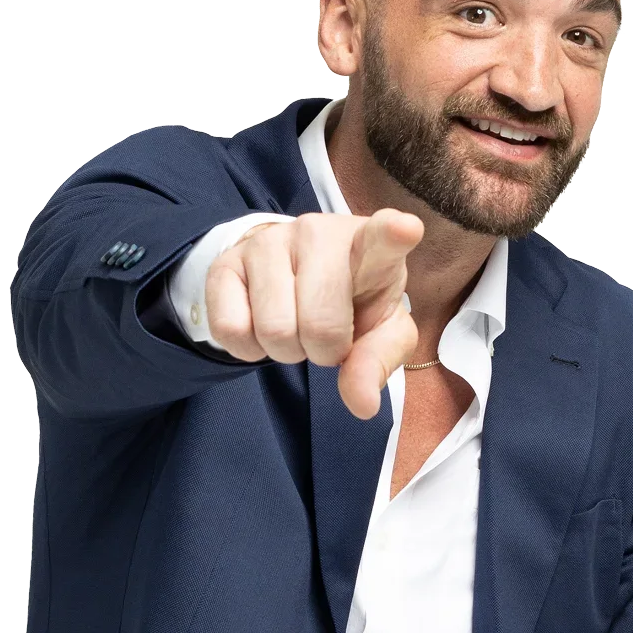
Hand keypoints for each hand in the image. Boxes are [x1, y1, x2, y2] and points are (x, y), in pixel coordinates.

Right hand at [205, 209, 424, 418]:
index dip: (394, 234)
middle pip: (319, 324)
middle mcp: (317, 233)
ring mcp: (268, 242)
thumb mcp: (380, 329)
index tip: (406, 229)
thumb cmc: (351, 300)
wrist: (293, 271)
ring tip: (295, 326)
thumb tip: (362, 404)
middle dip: (323, 351)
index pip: (382, 238)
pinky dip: (248, 349)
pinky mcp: (226, 262)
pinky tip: (260, 326)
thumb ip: (378, 362)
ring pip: (273, 329)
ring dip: (286, 350)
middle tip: (325, 336)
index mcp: (370, 246)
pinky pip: (230, 329)